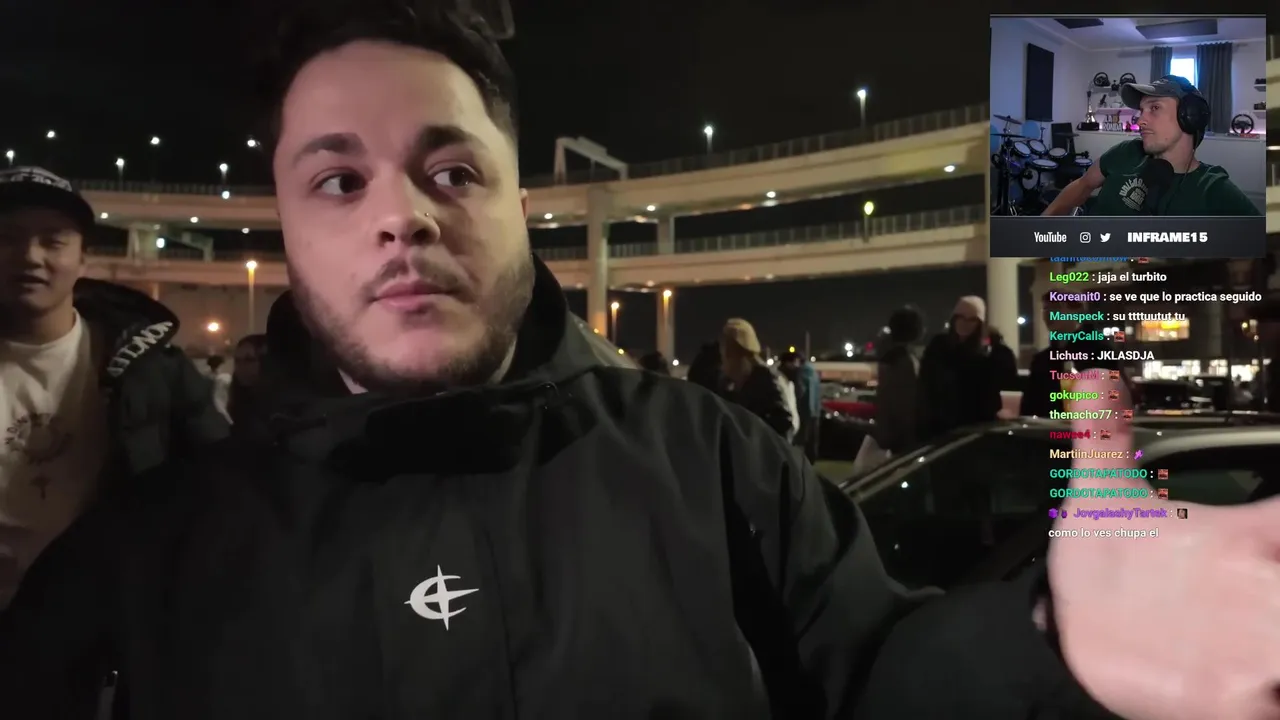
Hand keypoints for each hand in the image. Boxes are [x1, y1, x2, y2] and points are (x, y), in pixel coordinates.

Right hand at [1049, 371, 1279, 719]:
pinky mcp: (1242, 702)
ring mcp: (1260, 647)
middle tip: (1265, 583)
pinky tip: (1256, 687)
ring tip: (1258, 636)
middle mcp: (1264, 584)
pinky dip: (1269, 696)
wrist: (1060, 653)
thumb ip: (1109, 434)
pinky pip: (1277, 704)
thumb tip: (1096, 374)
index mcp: (1247, 536)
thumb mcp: (1099, 496)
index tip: (1278, 538)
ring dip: (1279, 640)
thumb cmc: (1098, 575)